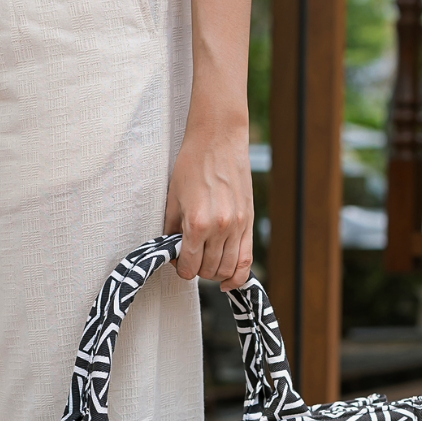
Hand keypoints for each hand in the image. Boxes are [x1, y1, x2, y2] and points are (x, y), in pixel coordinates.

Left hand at [164, 0, 253, 290]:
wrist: (218, 137)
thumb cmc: (191, 164)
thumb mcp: (173, 199)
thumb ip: (172, 231)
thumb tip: (173, 255)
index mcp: (198, 223)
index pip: (189, 267)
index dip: (181, 269)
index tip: (178, 262)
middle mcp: (220, 228)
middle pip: (208, 271)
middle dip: (197, 270)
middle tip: (191, 258)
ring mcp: (238, 226)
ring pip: (227, 269)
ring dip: (214, 273)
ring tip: (206, 262)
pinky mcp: (249, 222)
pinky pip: (246, 260)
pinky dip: (237, 276)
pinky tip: (227, 280)